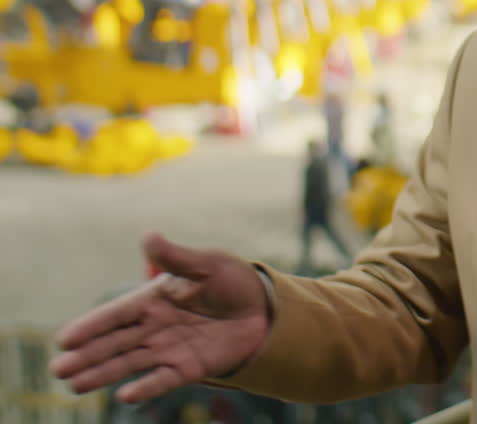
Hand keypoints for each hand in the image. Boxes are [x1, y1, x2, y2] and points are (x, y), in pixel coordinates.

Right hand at [49, 232, 269, 402]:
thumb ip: (176, 257)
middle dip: (86, 355)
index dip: (90, 326)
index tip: (64, 339)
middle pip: (115, 343)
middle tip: (58, 369)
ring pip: (130, 363)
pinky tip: (125, 396)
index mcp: (153, 300)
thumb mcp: (207, 263)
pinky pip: (163, 379)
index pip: (116, 314)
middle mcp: (154, 327)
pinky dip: (145, 387)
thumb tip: (148, 235)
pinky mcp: (189, 368)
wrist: (263, 307)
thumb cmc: (231, 281)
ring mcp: (169, 349)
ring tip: (75, 384)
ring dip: (103, 374)